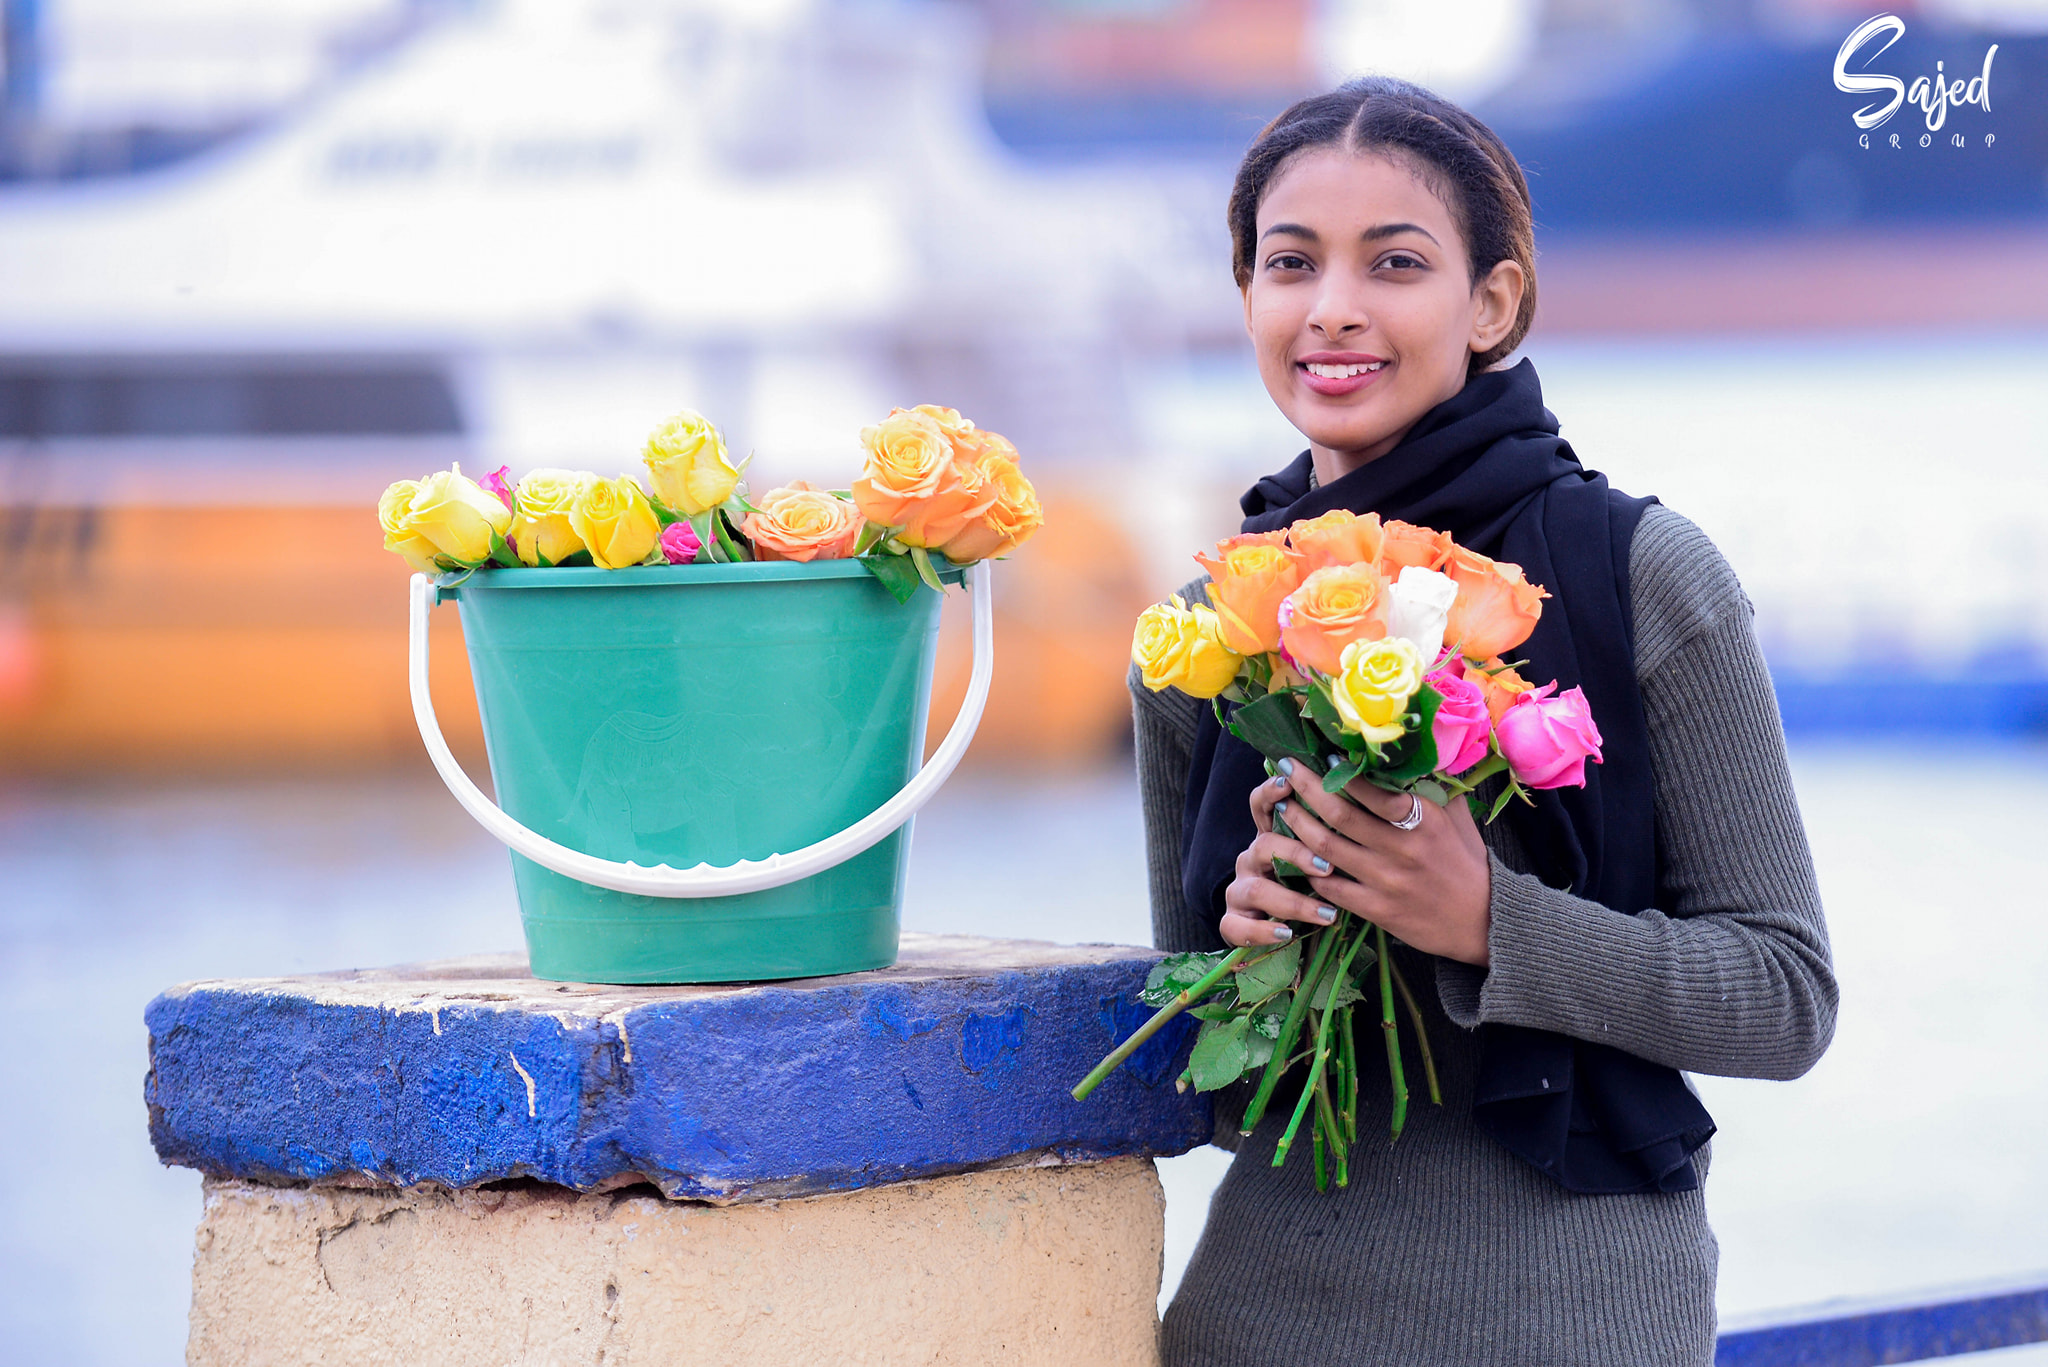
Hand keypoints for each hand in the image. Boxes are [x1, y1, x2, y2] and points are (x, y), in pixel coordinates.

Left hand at [1220, 757, 1492, 964]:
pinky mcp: (1378, 910)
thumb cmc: (1467, 862)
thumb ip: (1434, 786)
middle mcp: (1402, 848)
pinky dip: (1308, 870)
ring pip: (1326, 848)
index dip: (1343, 773)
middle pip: (1339, 815)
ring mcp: (1387, 881)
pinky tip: (1294, 854)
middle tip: (1285, 768)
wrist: (1485, 922)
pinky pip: (1331, 887)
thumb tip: (1414, 751)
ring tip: (1281, 806)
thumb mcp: (1457, 818)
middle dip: (1306, 787)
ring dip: (1297, 825)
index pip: (1374, 791)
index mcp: (1424, 820)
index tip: (1322, 754)